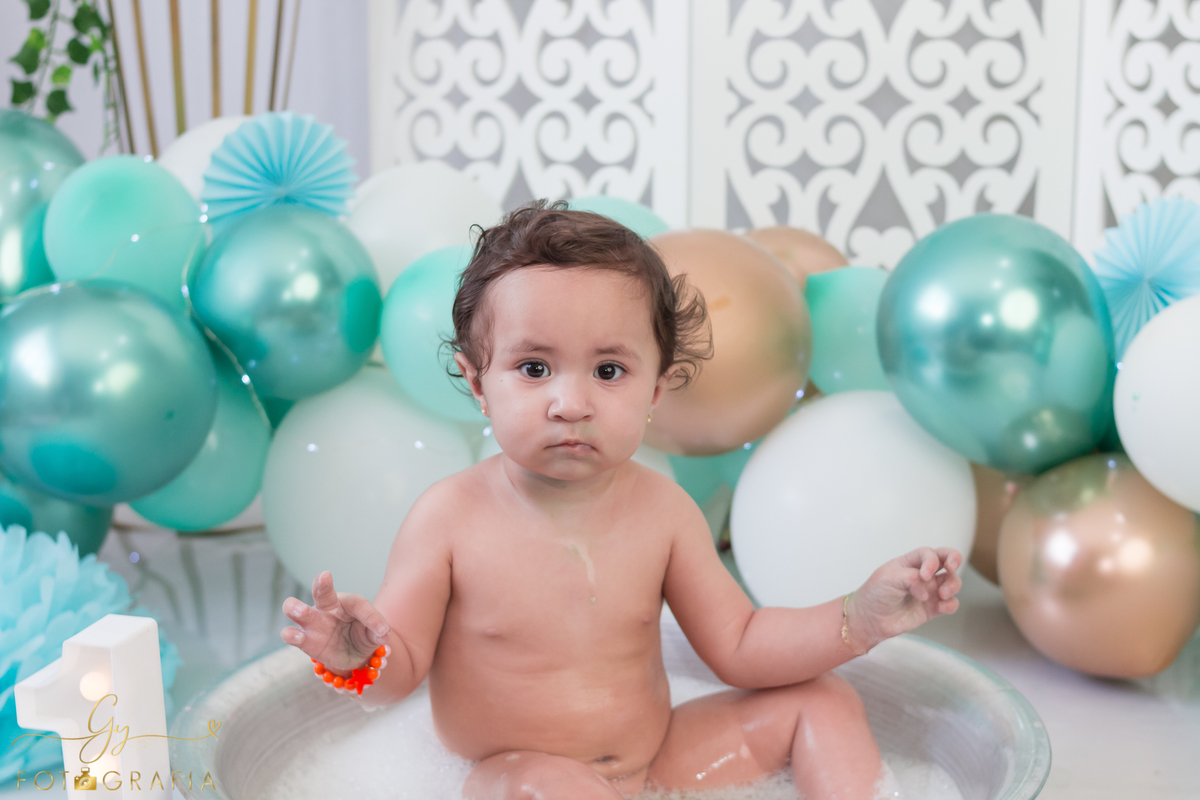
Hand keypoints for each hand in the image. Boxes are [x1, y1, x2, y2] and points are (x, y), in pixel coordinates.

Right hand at [280, 571, 390, 674]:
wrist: (352, 655)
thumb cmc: (364, 635)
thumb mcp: (376, 634)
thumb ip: (379, 631)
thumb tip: (383, 634)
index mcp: (348, 603)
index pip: (357, 603)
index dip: (370, 616)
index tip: (382, 632)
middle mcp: (327, 607)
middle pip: (321, 590)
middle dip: (321, 584)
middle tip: (324, 577)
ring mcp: (313, 623)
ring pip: (296, 608)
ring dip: (296, 607)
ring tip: (301, 611)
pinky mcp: (305, 641)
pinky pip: (291, 634)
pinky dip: (291, 634)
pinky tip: (296, 636)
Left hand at [845, 547, 962, 652]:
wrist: (870, 619)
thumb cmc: (875, 593)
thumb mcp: (887, 578)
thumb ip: (910, 577)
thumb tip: (928, 587)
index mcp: (910, 563)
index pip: (928, 553)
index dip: (931, 560)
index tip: (924, 575)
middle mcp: (922, 574)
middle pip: (946, 560)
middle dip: (954, 559)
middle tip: (951, 568)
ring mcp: (929, 591)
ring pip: (952, 581)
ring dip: (953, 585)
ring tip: (942, 594)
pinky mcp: (932, 608)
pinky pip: (950, 604)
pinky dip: (951, 604)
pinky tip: (942, 607)